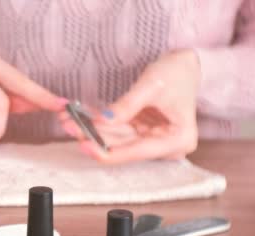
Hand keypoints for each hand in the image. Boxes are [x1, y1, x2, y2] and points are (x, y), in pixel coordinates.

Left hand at [60, 50, 200, 163]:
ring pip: (117, 139)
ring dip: (92, 131)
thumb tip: (102, 121)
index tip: (87, 148)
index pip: (139, 151)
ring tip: (68, 121)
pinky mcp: (142, 132)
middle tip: (69, 127)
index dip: (111, 152)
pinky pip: (117, 130)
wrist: (186, 65)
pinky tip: (79, 117)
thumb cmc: (176, 73)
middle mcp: (166, 145)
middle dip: (95, 138)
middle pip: (124, 146)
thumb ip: (127, 105)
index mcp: (178, 139)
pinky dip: (99, 124)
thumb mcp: (152, 85)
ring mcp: (153, 139)